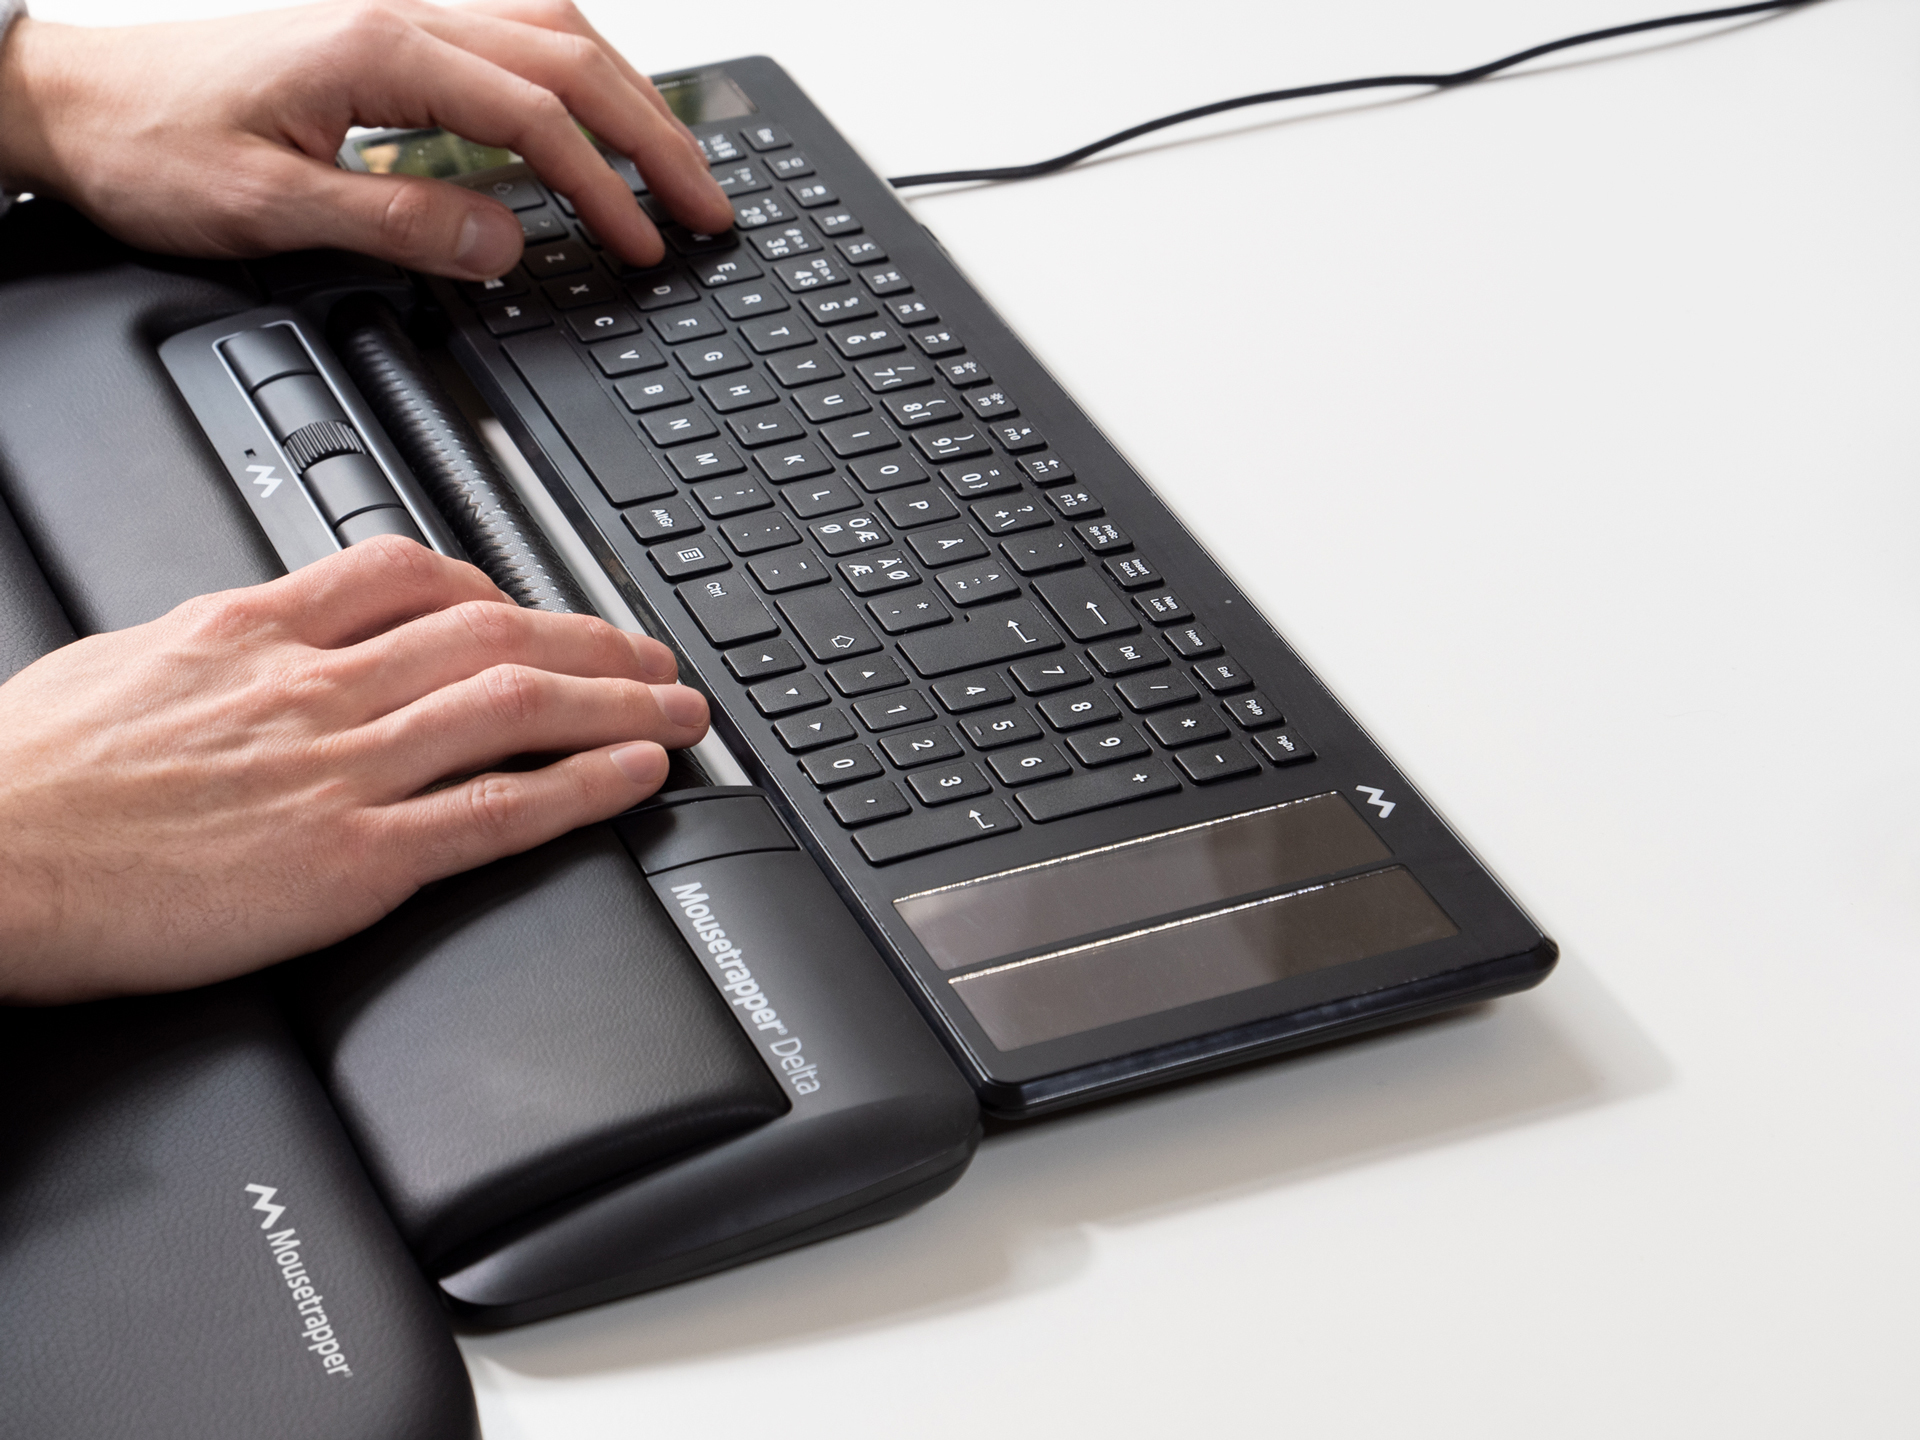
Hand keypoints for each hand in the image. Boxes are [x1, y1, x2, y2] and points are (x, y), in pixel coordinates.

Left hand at [0, 0, 734, 277]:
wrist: (73, 99)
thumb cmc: (153, 145)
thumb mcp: (270, 206)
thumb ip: (399, 222)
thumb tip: (506, 241)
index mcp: (379, 50)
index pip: (534, 116)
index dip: (604, 186)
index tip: (645, 244)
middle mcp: (401, 13)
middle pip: (570, 57)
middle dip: (654, 135)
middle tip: (708, 204)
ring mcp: (399, 12)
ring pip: (553, 29)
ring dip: (628, 94)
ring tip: (675, 161)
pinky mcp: (388, 30)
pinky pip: (513, 31)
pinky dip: (575, 72)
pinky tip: (594, 108)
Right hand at [0, 537, 709, 1003]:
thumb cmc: (26, 778)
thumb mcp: (121, 665)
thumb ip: (216, 649)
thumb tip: (256, 642)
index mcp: (253, 631)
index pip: (407, 573)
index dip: (497, 584)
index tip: (533, 602)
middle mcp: (315, 688)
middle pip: (494, 632)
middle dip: (592, 637)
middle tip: (651, 651)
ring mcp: (342, 770)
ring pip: (517, 707)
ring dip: (618, 701)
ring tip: (679, 706)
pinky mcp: (350, 859)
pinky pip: (496, 811)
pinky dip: (581, 786)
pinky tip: (635, 774)